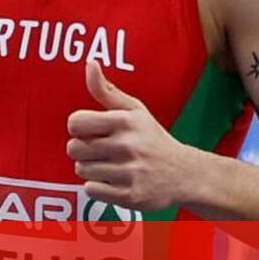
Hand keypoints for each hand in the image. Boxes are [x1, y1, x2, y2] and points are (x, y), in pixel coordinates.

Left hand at [67, 61, 197, 212]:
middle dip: (83, 149)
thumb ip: (106, 90)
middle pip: (74, 148)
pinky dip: (98, 187)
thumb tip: (90, 63)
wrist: (184, 174)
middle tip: (101, 150)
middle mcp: (127, 146)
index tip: (91, 131)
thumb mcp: (133, 110)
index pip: (75, 123)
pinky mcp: (130, 196)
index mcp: (125, 121)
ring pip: (81, 170)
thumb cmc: (151, 138)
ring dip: (91, 168)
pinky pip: (91, 190)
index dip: (79, 128)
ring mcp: (129, 173)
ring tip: (110, 165)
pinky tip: (114, 180)